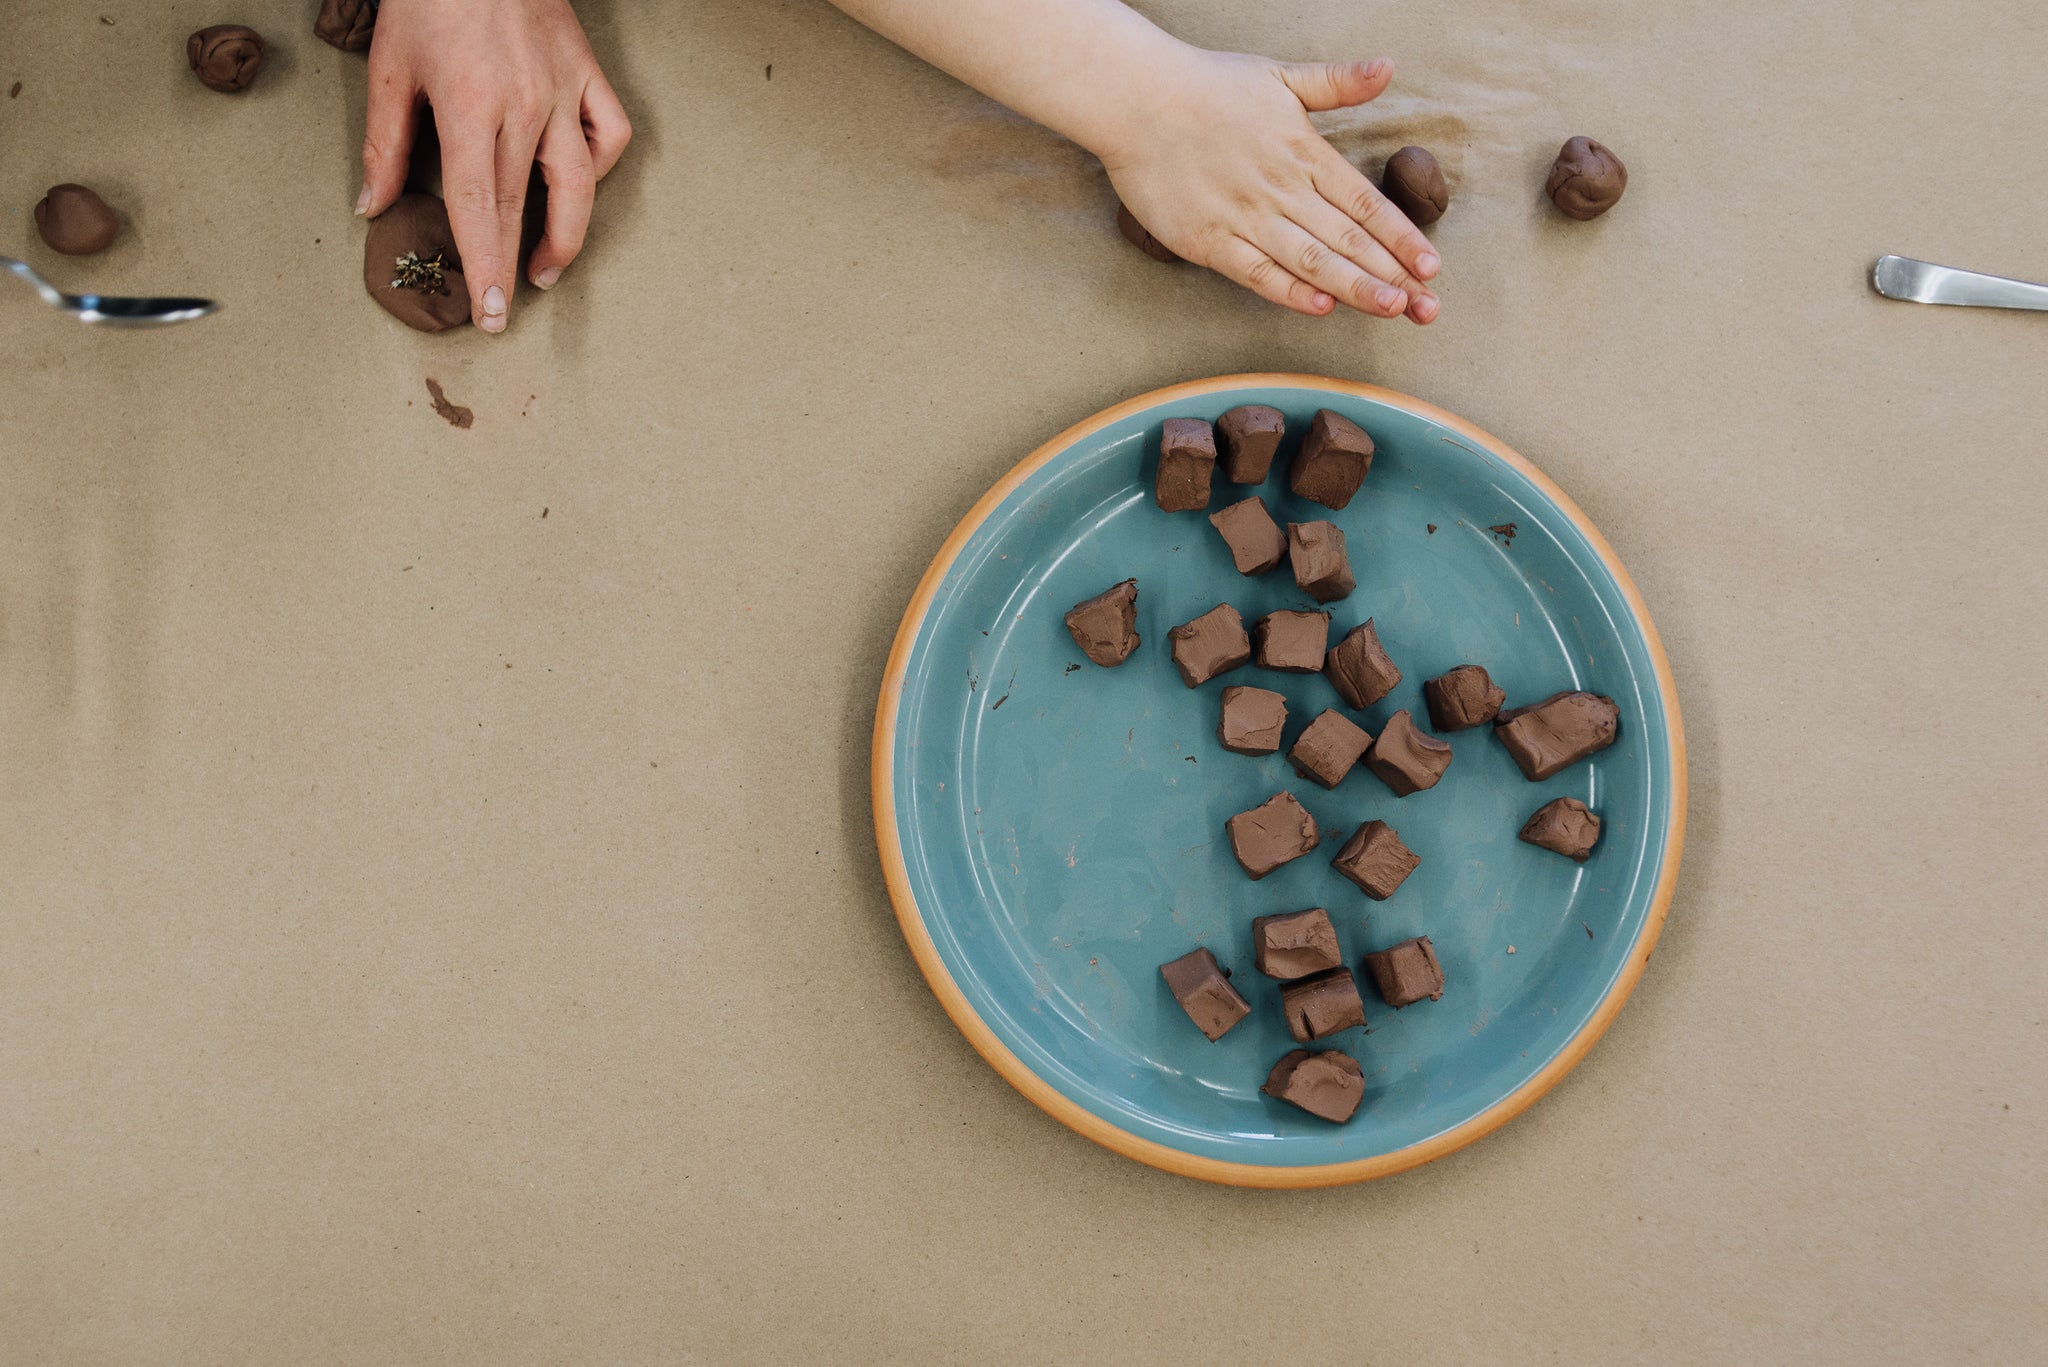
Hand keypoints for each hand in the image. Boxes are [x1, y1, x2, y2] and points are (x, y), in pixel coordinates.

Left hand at [356, 0, 632, 333]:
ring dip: (565, 235)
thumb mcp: (390, 63)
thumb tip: (373, 204)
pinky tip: (576, 186)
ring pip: (578, 183)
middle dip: (514, 267)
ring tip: (546, 268)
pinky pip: (608, 133)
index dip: (485, 265)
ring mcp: (562, 89)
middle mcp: (523, 103)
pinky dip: (598, 166)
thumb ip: (384, 141)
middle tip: (505, 311)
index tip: (489, 311)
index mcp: (469, 104)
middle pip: (523, 205)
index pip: (481, 206)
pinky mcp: (587, 72)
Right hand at [1101, 51, 1439, 322]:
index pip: (1365, 204)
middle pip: (1347, 239)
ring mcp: (1244, 217)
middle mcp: (1281, 189)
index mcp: (1304, 153)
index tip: (1431, 265)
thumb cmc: (1207, 86)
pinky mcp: (1208, 240)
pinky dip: (1289, 291)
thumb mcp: (1280, 75)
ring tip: (1391, 308)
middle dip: (1392, 275)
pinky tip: (1321, 307)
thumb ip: (1337, 82)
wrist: (1136, 99)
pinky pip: (1256, 273)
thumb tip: (1387, 68)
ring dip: (1354, 287)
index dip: (1402, 237)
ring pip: (1310, 261)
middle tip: (1427, 307)